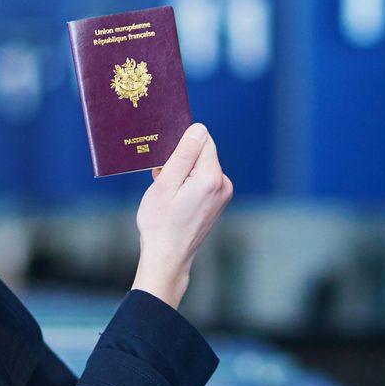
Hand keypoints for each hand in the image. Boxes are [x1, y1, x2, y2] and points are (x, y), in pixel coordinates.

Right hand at [133, 123, 232, 308]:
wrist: (168, 257)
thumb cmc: (161, 223)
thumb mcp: (165, 184)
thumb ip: (184, 154)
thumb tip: (199, 129)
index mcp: (212, 177)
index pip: (202, 140)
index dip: (180, 145)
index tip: (165, 162)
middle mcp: (223, 184)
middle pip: (202, 154)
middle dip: (180, 160)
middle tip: (161, 179)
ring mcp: (223, 194)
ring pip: (201, 167)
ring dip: (182, 173)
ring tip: (167, 192)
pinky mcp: (218, 202)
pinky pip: (203, 181)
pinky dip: (188, 184)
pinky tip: (174, 198)